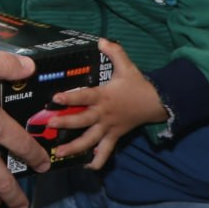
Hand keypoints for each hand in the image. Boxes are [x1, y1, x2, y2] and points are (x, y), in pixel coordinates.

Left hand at [47, 38, 166, 168]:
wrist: (157, 103)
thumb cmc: (137, 84)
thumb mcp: (127, 66)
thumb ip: (114, 52)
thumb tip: (101, 40)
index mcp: (104, 96)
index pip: (85, 96)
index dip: (71, 97)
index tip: (56, 98)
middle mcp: (104, 114)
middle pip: (83, 120)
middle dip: (66, 122)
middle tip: (50, 125)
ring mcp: (109, 127)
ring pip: (91, 140)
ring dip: (74, 147)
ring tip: (58, 153)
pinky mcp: (115, 136)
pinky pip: (106, 151)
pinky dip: (98, 160)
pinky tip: (86, 167)